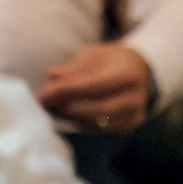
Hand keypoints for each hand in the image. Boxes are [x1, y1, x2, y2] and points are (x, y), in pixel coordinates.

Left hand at [36, 41, 151, 131]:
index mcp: (128, 74)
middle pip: (97, 110)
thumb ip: (74, 68)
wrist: (140, 72)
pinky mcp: (127, 127)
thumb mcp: (94, 55)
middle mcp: (135, 98)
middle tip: (42, 104)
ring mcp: (133, 116)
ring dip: (68, 117)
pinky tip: (62, 114)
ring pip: (96, 123)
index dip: (66, 91)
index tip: (42, 94)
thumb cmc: (112, 60)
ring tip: (48, 108)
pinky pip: (98, 128)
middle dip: (66, 108)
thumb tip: (51, 76)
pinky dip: (78, 122)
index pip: (94, 86)